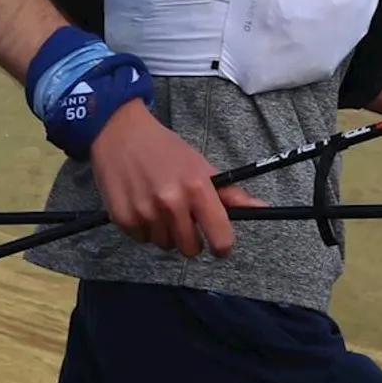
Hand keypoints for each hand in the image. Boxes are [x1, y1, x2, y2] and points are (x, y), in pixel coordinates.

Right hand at [86, 100, 268, 257]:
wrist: (121, 133)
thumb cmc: (166, 149)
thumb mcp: (201, 166)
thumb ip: (230, 194)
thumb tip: (261, 208)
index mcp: (197, 188)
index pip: (220, 237)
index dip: (222, 246)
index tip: (219, 245)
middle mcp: (172, 202)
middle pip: (190, 249)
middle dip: (190, 239)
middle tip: (183, 218)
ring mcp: (145, 212)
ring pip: (165, 244)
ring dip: (164, 232)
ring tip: (158, 206)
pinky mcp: (123, 219)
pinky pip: (142, 240)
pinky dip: (143, 229)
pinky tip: (141, 205)